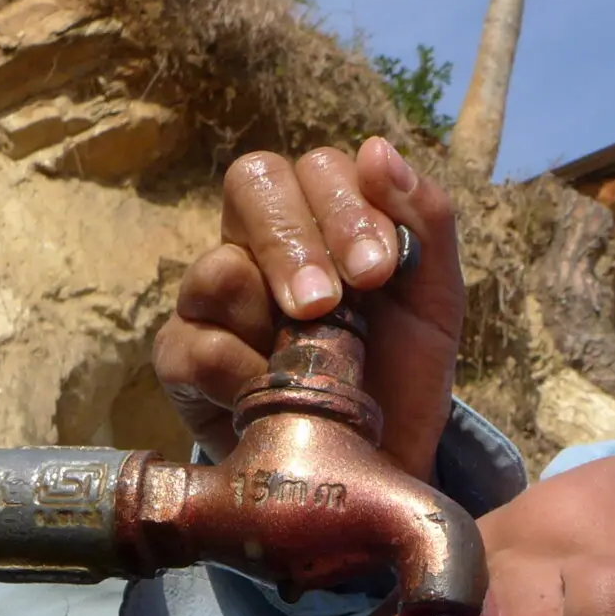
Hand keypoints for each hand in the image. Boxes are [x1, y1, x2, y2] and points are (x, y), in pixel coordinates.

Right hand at [157, 136, 463, 482]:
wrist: (379, 465)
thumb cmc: (402, 372)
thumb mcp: (434, 302)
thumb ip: (424, 223)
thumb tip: (379, 150)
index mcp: (323, 217)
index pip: (313, 168)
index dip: (343, 209)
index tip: (378, 271)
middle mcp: (260, 244)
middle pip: (252, 184)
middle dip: (295, 244)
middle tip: (325, 306)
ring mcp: (212, 299)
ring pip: (219, 268)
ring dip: (272, 319)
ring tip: (312, 365)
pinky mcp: (181, 359)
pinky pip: (196, 347)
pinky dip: (246, 377)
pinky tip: (274, 401)